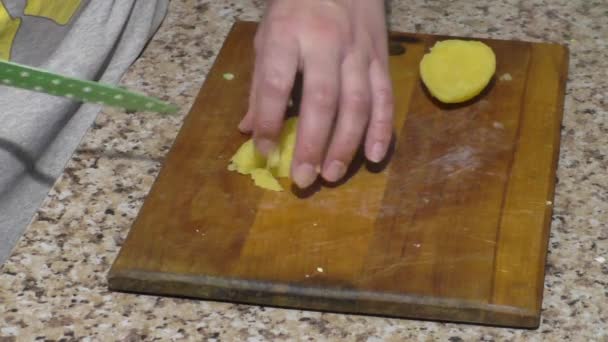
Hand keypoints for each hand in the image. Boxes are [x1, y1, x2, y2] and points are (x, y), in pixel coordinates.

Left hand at [239, 0, 393, 187]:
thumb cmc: (296, 6)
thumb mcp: (268, 35)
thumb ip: (261, 84)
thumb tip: (250, 130)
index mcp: (289, 34)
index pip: (276, 83)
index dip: (269, 120)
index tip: (265, 151)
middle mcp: (326, 43)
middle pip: (321, 100)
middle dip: (312, 144)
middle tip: (303, 179)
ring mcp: (359, 52)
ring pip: (357, 104)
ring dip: (346, 145)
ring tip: (332, 175)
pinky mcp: (382, 58)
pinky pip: (385, 97)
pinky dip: (381, 129)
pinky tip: (375, 156)